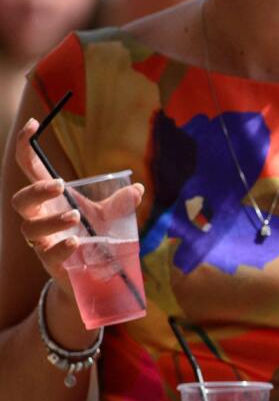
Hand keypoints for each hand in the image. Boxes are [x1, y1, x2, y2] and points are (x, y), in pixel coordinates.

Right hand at [10, 117, 144, 300]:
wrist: (96, 275)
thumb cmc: (96, 235)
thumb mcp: (111, 215)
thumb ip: (121, 202)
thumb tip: (136, 189)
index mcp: (51, 199)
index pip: (31, 170)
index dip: (26, 147)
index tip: (31, 125)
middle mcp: (40, 217)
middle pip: (20, 200)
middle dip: (35, 190)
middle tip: (59, 185)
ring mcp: (43, 242)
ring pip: (29, 227)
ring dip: (52, 219)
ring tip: (74, 216)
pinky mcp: (50, 263)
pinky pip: (48, 254)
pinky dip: (61, 247)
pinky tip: (76, 242)